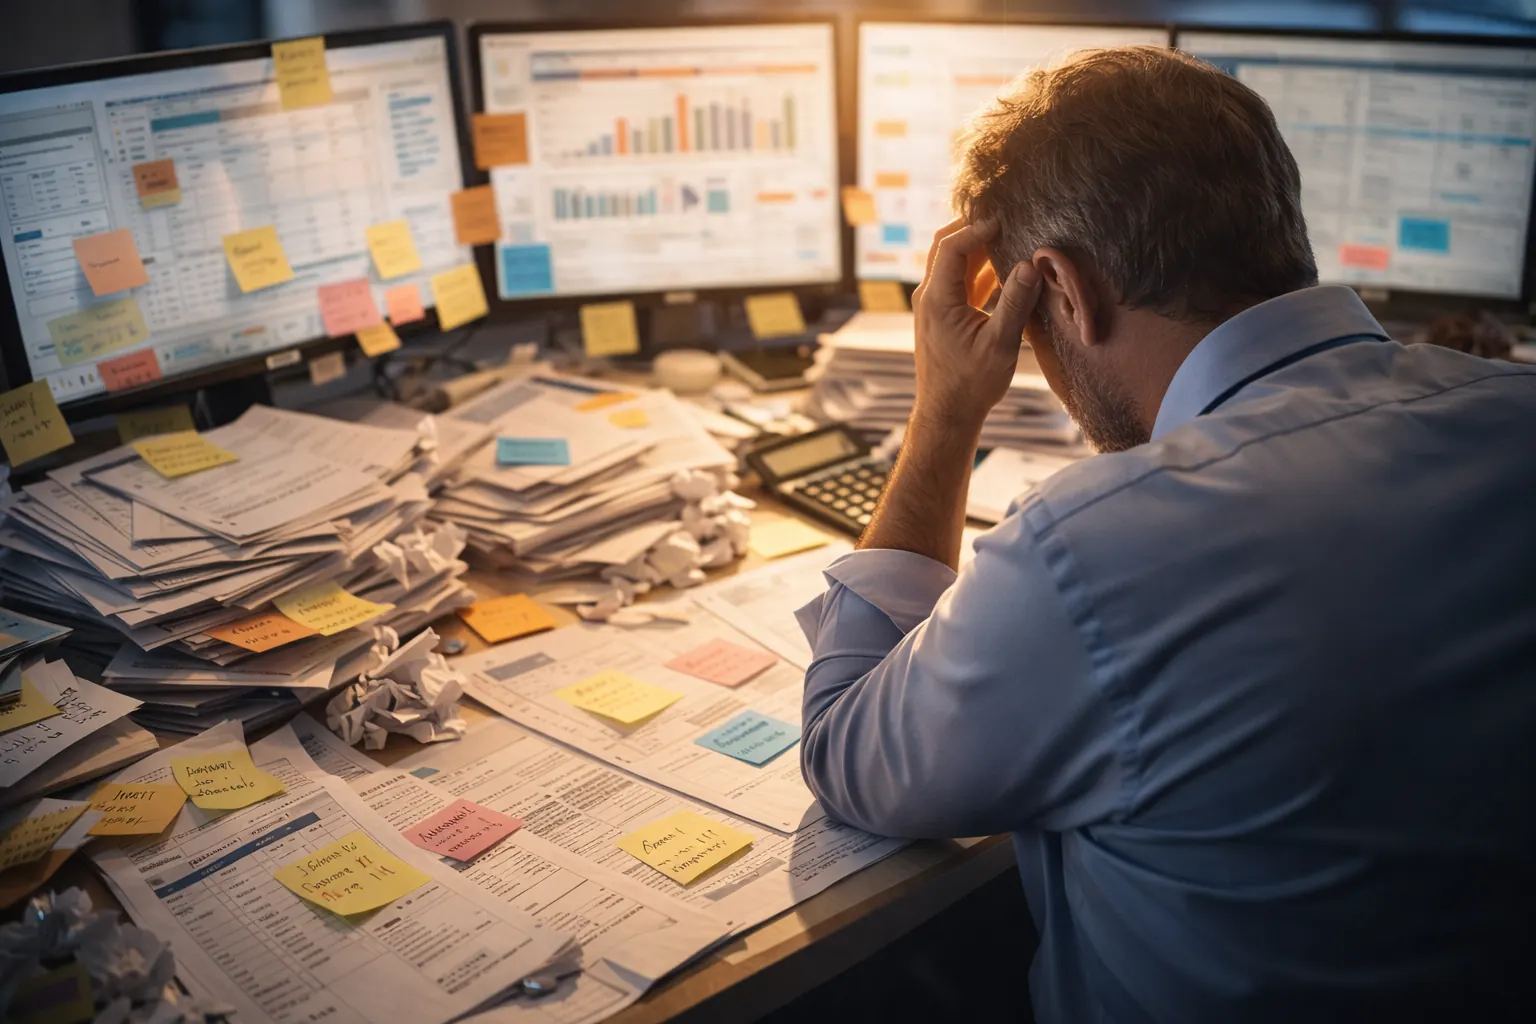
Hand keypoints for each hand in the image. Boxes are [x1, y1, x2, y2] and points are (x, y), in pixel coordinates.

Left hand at [910, 218, 1041, 431]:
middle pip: (947, 246)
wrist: (948, 413)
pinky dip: (981, 268)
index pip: (952, 246)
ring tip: (1012, 233)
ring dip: (980, 247)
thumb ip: (1014, 303)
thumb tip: (1031, 264)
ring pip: (955, 262)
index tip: (1005, 219)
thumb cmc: (971, 385)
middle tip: (1005, 214)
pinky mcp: (945, 314)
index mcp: (937, 299)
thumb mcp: (999, 345)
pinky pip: (962, 280)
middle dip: (974, 227)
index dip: (977, 228)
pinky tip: (1008, 264)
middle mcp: (930, 297)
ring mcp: (935, 304)